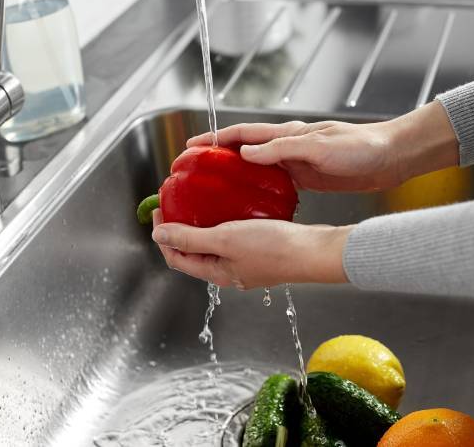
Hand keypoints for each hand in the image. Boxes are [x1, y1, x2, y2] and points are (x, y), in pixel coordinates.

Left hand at [151, 209, 349, 288]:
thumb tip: (159, 235)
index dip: (163, 236)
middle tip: (176, 203)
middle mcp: (230, 271)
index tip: (159, 210)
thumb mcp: (225, 239)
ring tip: (200, 201)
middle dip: (180, 229)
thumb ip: (191, 238)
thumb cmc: (273, 247)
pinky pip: (235, 236)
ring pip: (216, 244)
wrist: (314, 250)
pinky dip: (226, 221)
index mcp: (217, 273)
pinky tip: (232, 204)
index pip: (177, 258)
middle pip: (194, 252)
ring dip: (203, 224)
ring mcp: (248, 262)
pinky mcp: (263, 250)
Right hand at [185, 102, 460, 192]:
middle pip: (244, 151)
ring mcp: (298, 162)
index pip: (242, 134)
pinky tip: (251, 206)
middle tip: (194, 174)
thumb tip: (246, 154)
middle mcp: (289, 145)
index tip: (190, 148)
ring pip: (257, 169)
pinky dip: (259, 192)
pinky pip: (276, 184)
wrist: (393, 156)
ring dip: (235, 177)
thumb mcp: (319, 147)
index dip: (214, 139)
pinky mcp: (309, 177)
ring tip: (214, 193)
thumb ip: (282, 149)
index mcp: (288, 134)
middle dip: (217, 159)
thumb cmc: (361, 146)